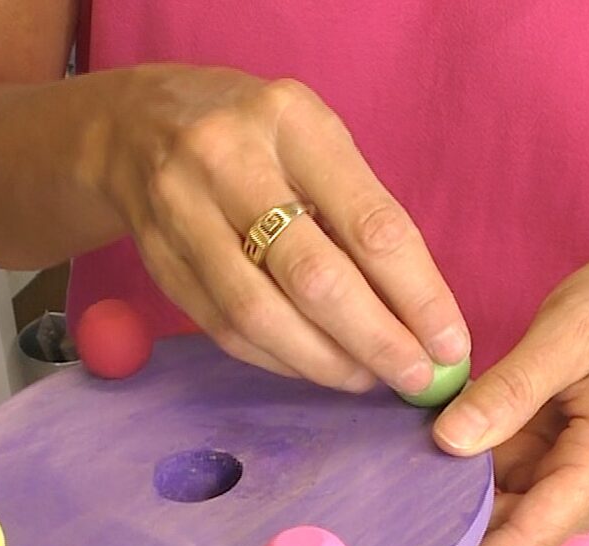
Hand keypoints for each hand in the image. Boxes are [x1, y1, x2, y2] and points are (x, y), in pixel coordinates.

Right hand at [96, 66, 468, 391]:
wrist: (137, 128)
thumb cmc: (256, 139)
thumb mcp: (316, 145)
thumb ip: (362, 216)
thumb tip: (421, 315)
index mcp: (292, 122)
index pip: (371, 224)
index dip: (417, 295)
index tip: (450, 343)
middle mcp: (228, 161)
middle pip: (314, 278)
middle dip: (375, 340)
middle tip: (416, 378)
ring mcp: (183, 215)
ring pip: (262, 315)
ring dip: (326, 362)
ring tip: (369, 380)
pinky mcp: (161, 264)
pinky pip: (228, 331)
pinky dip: (281, 360)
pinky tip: (317, 366)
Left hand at [431, 246, 588, 545]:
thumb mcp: (573, 330)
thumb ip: (513, 387)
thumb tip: (450, 441)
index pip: (532, 536)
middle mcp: (588, 491)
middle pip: (509, 537)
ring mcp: (568, 484)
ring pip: (497, 518)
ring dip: (445, 516)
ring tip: (381, 515)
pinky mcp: (549, 469)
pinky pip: (497, 489)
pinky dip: (457, 484)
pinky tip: (410, 475)